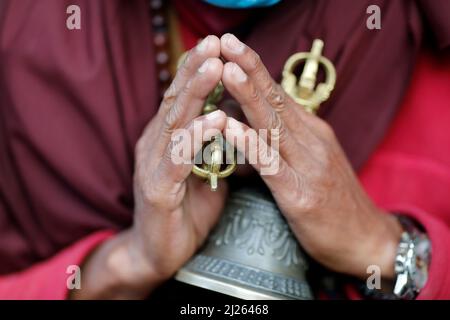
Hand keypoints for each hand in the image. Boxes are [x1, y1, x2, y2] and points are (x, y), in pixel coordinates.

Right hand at [72, 36, 227, 298]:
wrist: (159, 252)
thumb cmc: (185, 210)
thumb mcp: (204, 170)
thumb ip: (215, 146)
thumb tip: (236, 123)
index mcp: (167, 138)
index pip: (182, 96)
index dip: (197, 69)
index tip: (217, 43)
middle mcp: (155, 145)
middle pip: (176, 100)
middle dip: (196, 69)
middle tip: (214, 42)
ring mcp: (152, 166)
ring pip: (175, 122)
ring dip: (195, 94)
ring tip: (216, 68)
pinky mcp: (157, 190)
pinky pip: (178, 160)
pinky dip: (196, 138)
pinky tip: (213, 121)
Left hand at [220, 34, 401, 278]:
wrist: (366, 240)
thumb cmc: (332, 202)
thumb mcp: (311, 163)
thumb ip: (283, 141)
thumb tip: (248, 122)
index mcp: (312, 133)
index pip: (279, 94)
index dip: (255, 69)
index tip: (233, 45)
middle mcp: (311, 142)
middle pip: (276, 100)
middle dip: (249, 69)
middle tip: (226, 41)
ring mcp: (307, 167)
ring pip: (273, 125)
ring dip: (248, 95)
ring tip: (226, 70)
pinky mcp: (300, 195)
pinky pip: (271, 165)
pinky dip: (251, 143)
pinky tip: (231, 127)